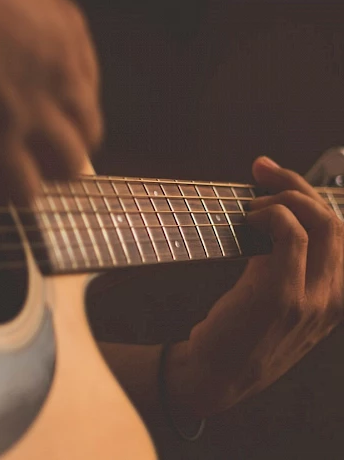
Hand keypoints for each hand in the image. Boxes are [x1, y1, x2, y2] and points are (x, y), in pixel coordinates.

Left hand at [0, 0, 101, 202]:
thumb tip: (2, 178)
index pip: (26, 192)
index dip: (17, 190)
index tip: (12, 182)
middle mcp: (38, 103)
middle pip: (72, 165)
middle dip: (52, 168)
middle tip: (36, 155)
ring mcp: (61, 63)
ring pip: (91, 126)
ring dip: (71, 133)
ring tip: (48, 118)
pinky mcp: (71, 28)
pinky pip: (91, 79)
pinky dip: (75, 91)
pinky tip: (50, 79)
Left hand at [167, 156, 343, 416]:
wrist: (217, 376)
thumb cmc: (241, 334)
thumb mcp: (280, 305)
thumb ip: (290, 267)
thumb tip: (275, 217)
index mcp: (335, 298)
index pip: (341, 233)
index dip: (313, 197)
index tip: (278, 177)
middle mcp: (333, 298)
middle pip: (334, 220)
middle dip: (297, 186)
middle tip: (264, 172)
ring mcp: (311, 298)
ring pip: (318, 222)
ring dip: (283, 198)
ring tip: (252, 203)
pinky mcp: (281, 295)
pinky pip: (289, 235)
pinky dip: (270, 215)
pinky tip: (248, 220)